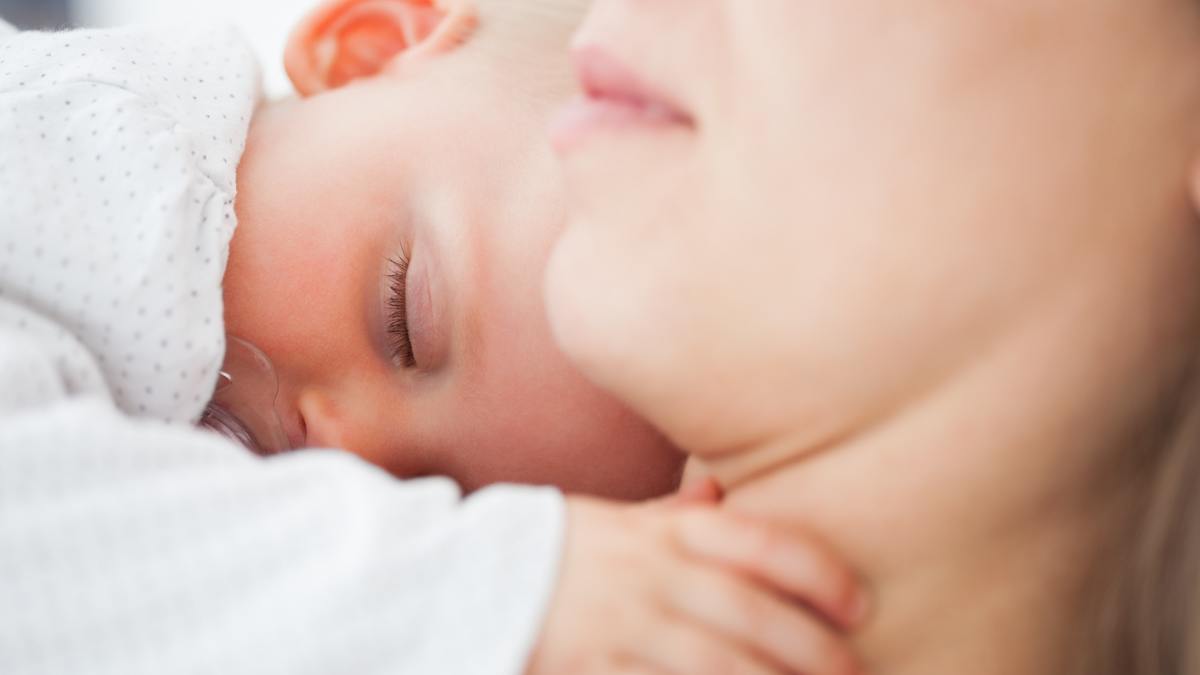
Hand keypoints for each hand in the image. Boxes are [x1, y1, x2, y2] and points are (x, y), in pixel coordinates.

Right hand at [527, 493, 868, 674]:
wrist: (462, 581)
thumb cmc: (548, 550)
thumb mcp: (610, 519)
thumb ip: (669, 515)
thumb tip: (719, 490)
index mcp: (660, 533)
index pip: (757, 541)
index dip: (817, 571)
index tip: (859, 601)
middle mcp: (648, 575)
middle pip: (750, 611)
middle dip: (814, 647)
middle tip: (855, 670)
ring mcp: (621, 627)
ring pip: (719, 663)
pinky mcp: (592, 670)